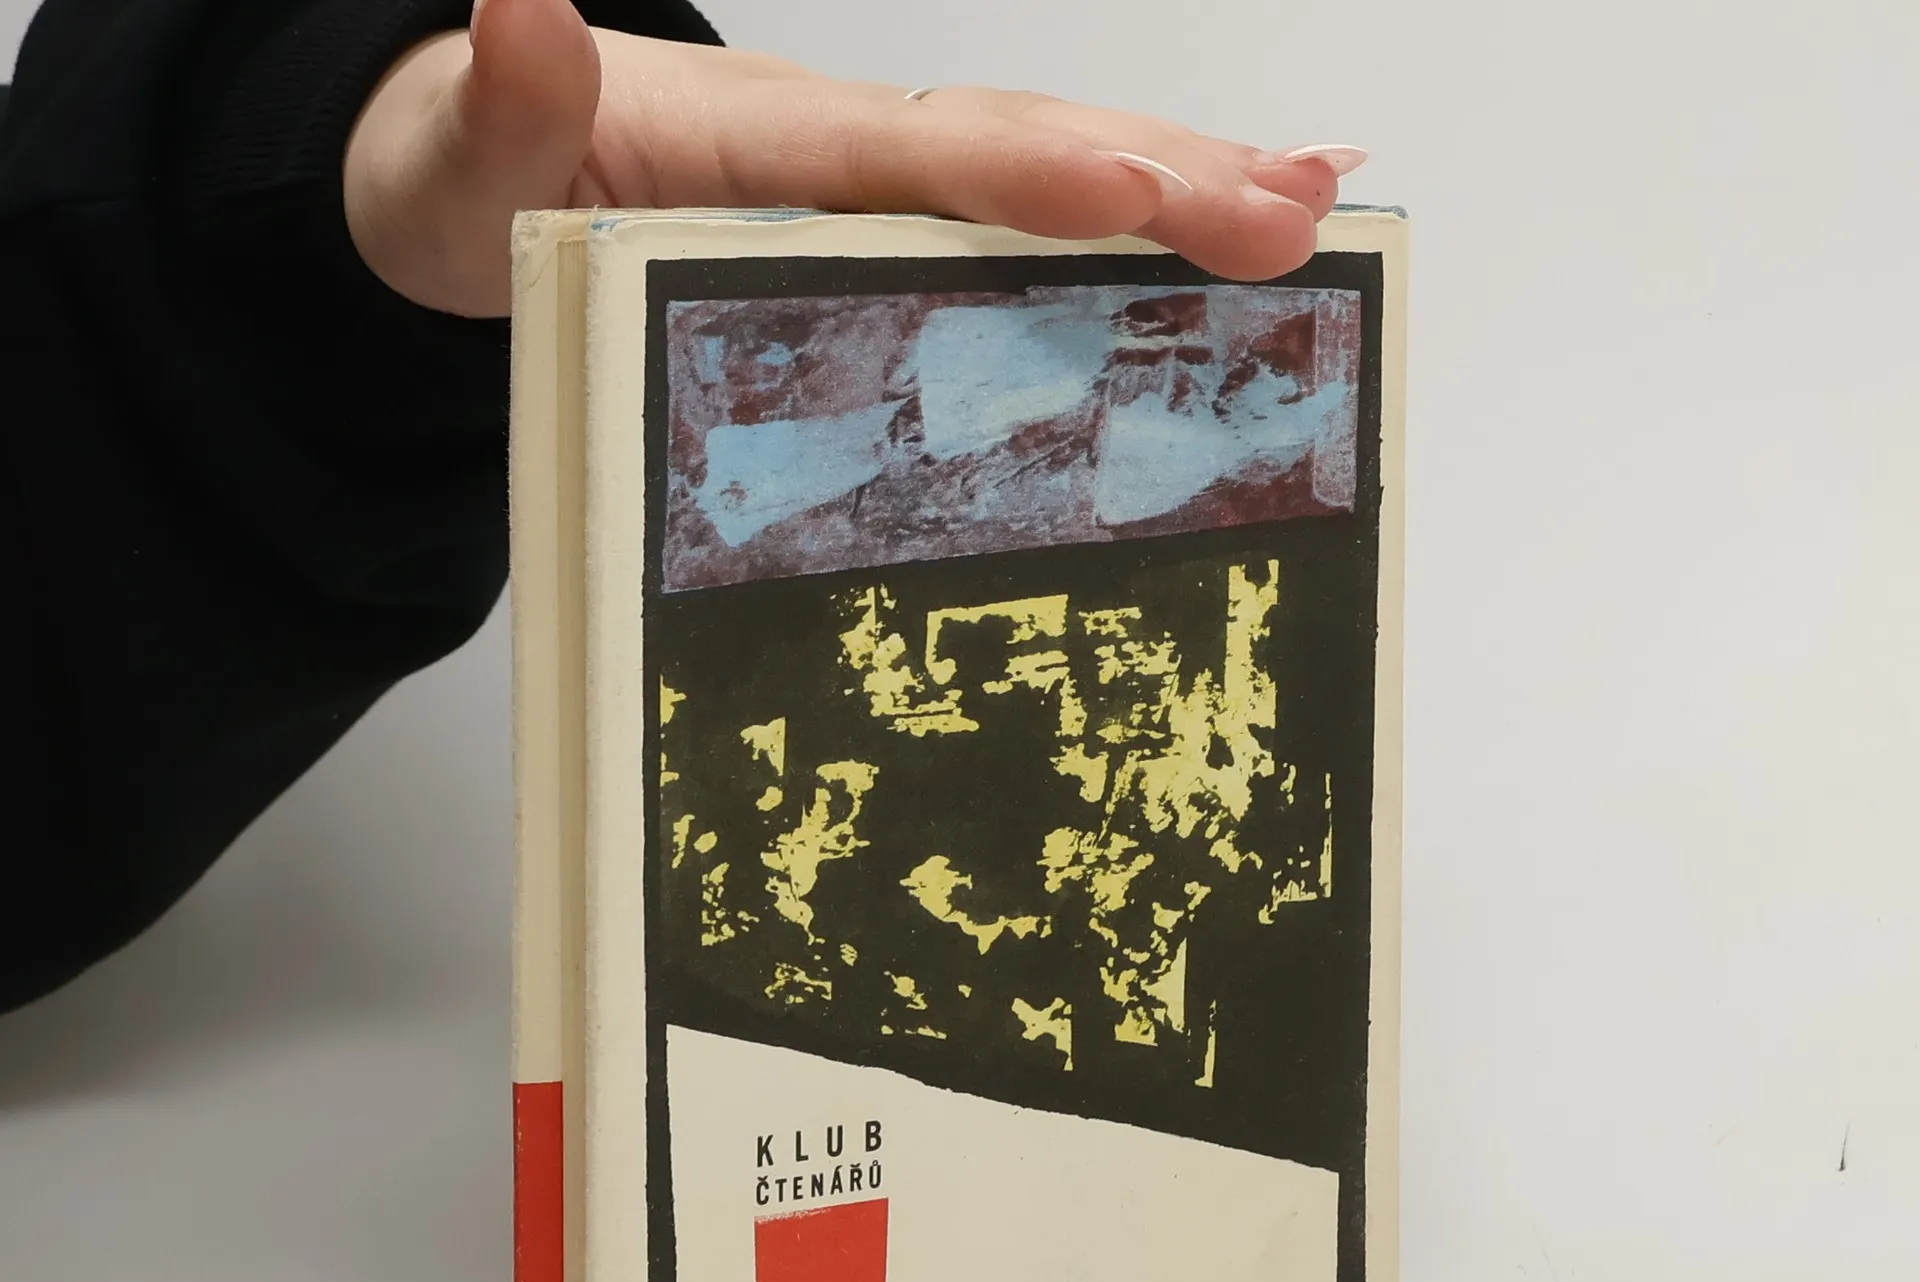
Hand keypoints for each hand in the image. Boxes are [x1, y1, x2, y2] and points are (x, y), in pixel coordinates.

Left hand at [344, 0, 1366, 317]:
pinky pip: (1007, 219)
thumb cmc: (464, 186)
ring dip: (1176, 184)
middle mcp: (827, 142)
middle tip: (1300, 207)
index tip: (1128, 187)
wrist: (463, 183)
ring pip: (1036, 166)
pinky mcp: (875, 221)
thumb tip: (522, 6)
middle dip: (1158, 173)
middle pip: (1013, 140)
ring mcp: (860, 178)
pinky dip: (1114, 220)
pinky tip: (1202, 221)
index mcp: (744, 135)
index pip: (900, 153)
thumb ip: (502, 111)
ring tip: (1311, 205)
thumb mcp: (447, 167)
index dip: (1017, 170)